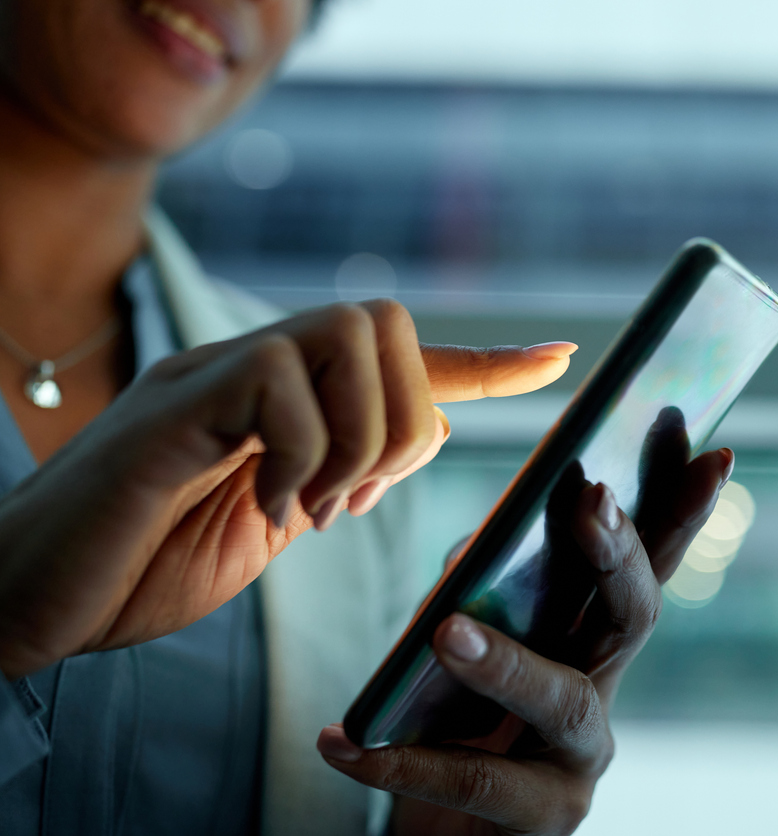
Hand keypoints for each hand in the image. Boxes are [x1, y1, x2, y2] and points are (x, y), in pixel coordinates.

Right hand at [0, 299, 576, 679]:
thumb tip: (415, 436)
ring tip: (313, 510)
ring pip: (346, 335)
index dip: (488, 361)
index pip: (406, 358)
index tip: (562, 360)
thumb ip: (339, 473)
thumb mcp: (274, 521)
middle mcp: (253, 367)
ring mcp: (212, 374)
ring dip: (358, 439)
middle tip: (356, 498)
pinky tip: (271, 510)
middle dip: (401, 419)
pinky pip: (279, 384)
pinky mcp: (174, 404)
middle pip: (386, 321)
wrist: (30, 595)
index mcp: (288, 397)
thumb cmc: (145, 560)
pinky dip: (300, 458)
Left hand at [316, 443, 734, 835]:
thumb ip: (481, 585)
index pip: (647, 566)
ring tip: (447, 632)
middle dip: (618, 555)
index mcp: (591, 638)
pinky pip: (472, 786)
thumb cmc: (454, 721)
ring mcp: (579, 761)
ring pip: (564, 701)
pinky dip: (398, 761)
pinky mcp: (541, 821)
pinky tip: (341, 741)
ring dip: (508, 663)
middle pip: (633, 618)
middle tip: (594, 501)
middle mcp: (602, 691)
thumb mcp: (464, 638)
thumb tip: (483, 541)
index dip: (682, 512)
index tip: (711, 451)